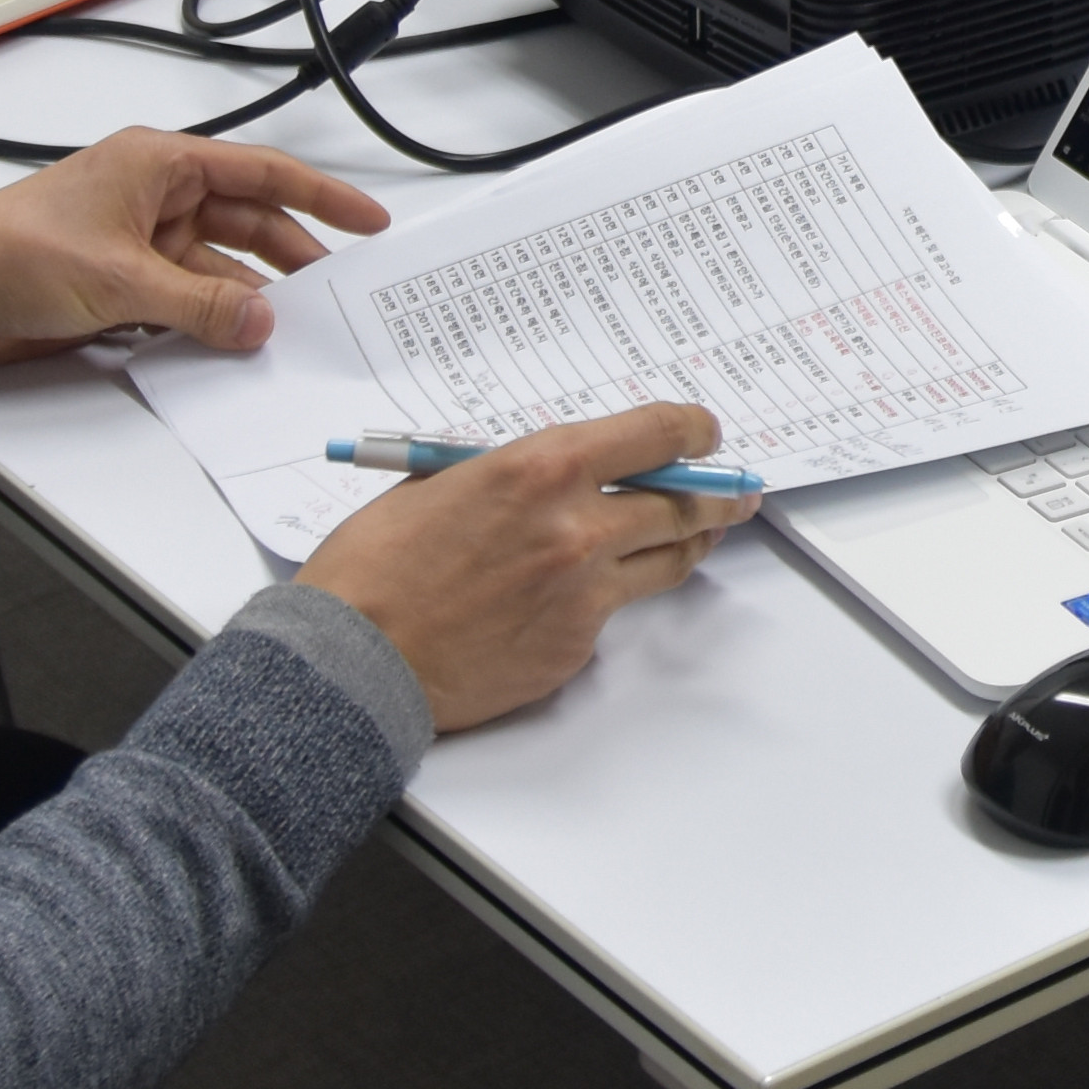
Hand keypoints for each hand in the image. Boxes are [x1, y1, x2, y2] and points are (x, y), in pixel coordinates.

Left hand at [0, 131, 386, 365]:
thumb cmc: (11, 252)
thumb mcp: (118, 279)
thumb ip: (198, 303)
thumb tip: (260, 319)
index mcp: (159, 165)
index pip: (260, 174)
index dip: (320, 196)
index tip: (367, 220)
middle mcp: (155, 197)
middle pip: (248, 223)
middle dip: (294, 255)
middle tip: (341, 289)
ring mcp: (141, 242)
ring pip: (220, 268)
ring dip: (249, 296)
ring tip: (293, 327)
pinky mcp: (125, 285)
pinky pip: (188, 299)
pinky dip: (213, 319)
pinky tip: (238, 341)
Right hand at [302, 404, 752, 732]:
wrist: (356, 657)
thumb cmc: (377, 568)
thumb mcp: (441, 484)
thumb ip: (510, 474)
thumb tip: (552, 474)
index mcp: (542, 469)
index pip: (654, 435)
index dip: (692, 431)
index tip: (704, 433)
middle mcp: (577, 526)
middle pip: (681, 504)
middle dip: (714, 495)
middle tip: (733, 490)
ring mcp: (584, 591)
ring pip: (668, 560)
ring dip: (692, 542)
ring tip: (706, 532)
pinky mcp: (576, 644)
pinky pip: (615, 612)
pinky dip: (611, 597)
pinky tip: (594, 592)